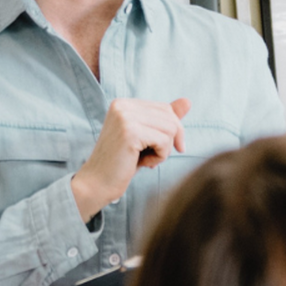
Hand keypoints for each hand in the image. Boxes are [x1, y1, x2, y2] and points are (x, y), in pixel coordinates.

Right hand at [71, 98, 189, 221]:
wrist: (97, 184)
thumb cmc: (122, 163)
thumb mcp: (145, 137)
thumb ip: (164, 118)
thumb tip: (187, 101)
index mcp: (123, 103)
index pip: (165, 109)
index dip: (169, 132)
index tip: (155, 149)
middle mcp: (122, 105)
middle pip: (170, 117)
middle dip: (168, 141)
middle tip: (150, 157)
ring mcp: (125, 117)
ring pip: (171, 129)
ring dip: (164, 150)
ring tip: (145, 160)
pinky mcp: (130, 132)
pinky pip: (165, 141)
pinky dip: (160, 157)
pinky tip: (144, 163)